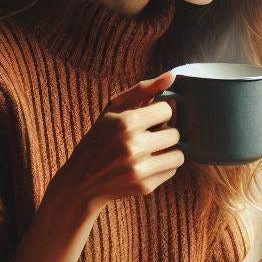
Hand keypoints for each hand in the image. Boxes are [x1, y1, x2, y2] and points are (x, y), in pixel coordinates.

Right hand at [52, 69, 184, 215]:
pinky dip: (163, 166)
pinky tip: (146, 164)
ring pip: (179, 155)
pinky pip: (172, 171)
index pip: (167, 110)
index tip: (149, 118)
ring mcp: (139, 169)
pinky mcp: (145, 186)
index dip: (159, 113)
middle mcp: (133, 146)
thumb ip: (144, 90)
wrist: (82, 180)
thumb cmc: (100, 138)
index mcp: (125, 123)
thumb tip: (173, 75)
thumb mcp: (114, 109)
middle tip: (149, 136)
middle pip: (175, 134)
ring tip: (152, 150)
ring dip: (169, 150)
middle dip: (164, 133)